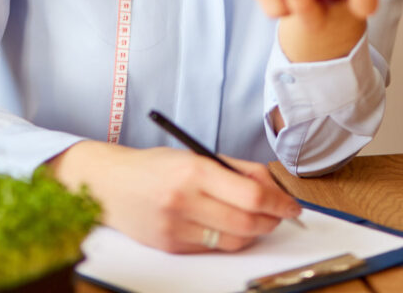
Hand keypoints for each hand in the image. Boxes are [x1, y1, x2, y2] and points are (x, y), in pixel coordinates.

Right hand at [47, 141, 300, 252]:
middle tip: (280, 214)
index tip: (292, 205)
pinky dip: (227, 239)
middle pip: (246, 222)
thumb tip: (272, 186)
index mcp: (194, 170)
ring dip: (253, 232)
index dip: (279, 202)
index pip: (250, 194)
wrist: (110, 185)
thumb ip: (236, 168)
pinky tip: (226, 225)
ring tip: (256, 219)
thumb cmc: (156, 166)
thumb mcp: (196, 155)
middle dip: (271, 220)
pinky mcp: (171, 247)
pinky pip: (212, 248)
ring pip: (233, 241)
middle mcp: (185, 200)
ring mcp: (177, 227)